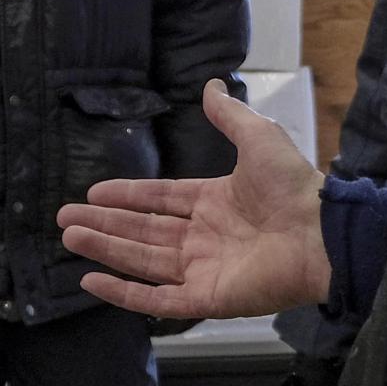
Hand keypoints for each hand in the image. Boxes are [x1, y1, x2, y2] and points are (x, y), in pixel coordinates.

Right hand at [59, 78, 332, 321]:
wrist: (321, 234)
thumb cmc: (293, 187)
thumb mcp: (258, 138)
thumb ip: (229, 116)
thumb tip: (211, 85)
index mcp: (214, 202)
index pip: (159, 200)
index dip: (125, 196)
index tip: (92, 192)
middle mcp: (203, 238)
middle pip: (142, 231)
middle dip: (103, 224)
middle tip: (65, 220)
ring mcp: (203, 270)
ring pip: (141, 261)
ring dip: (105, 249)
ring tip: (70, 237)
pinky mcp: (206, 299)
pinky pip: (157, 300)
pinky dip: (123, 293)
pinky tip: (91, 281)